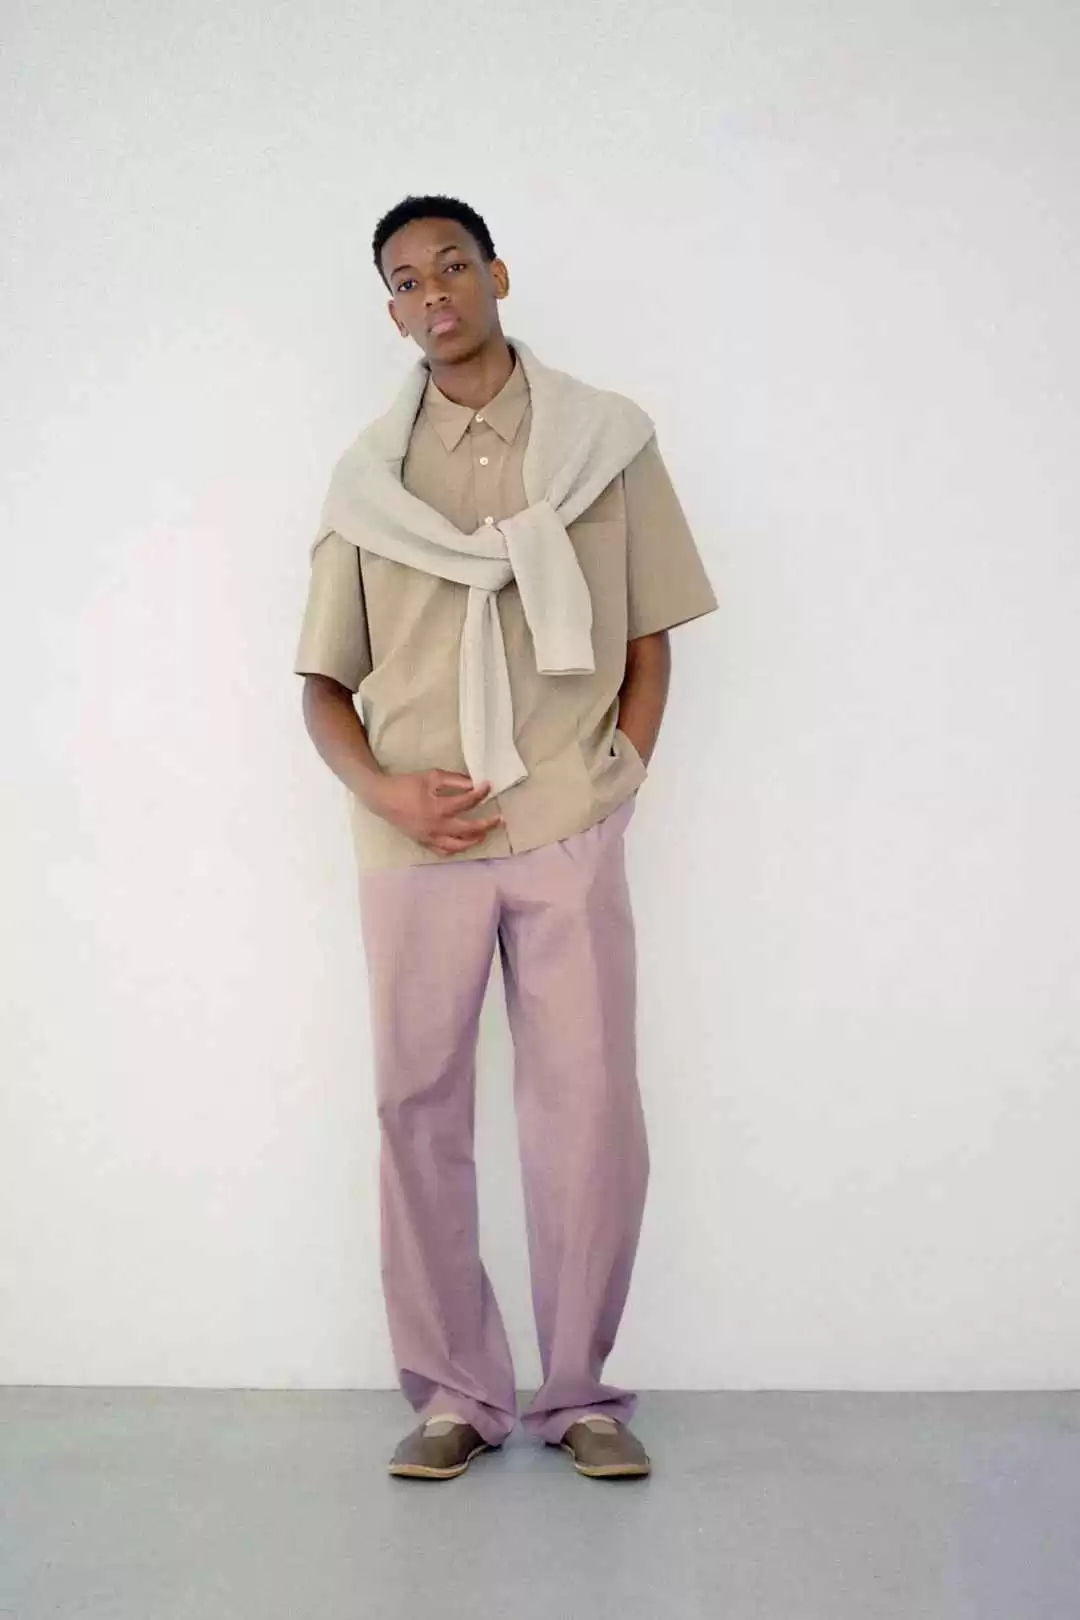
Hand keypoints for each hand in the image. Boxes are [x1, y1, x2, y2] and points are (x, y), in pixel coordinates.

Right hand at [370, 769, 501, 856]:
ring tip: (484, 832)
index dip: (480, 793)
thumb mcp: (431, 776)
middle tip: (499, 819)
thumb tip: (473, 784)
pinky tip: (464, 842)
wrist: (382, 798)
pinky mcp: (424, 842)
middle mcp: (437, 826)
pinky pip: (444, 851)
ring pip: (458, 845)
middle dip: (487, 824)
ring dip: (474, 839)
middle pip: (469, 829)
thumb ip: (454, 780)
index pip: (467, 802)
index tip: (488, 785)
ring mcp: (430, 837)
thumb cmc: (406, 784)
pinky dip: (456, 848)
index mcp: (438, 808)